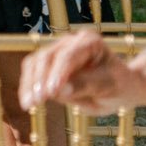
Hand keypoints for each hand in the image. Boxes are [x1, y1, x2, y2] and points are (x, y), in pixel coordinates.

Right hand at [20, 28, 145, 113]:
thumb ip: (86, 86)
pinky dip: (27, 86)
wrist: (119, 88)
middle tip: (36, 101)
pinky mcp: (47, 61)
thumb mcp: (109, 88)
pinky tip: (27, 100)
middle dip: (39, 80)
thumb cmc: (118, 87)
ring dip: (29, 84)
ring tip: (28, 104)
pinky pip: (31, 71)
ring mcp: (57, 50)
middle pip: (46, 57)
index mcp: (91, 42)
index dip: (57, 74)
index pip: (68, 56)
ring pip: (34, 62)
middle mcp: (70, 42)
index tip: (51, 93)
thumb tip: (59, 90)